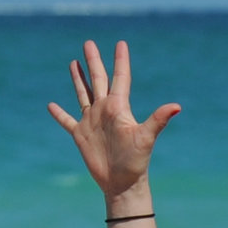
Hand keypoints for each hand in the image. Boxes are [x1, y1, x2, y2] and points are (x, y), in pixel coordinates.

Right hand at [49, 40, 179, 207]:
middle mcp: (105, 111)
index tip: (121, 43)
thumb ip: (158, 119)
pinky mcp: (81, 135)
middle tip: (88, 43)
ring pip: (83, 94)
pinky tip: (51, 105)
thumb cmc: (136, 162)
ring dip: (78, 79)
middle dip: (93, 61)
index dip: (120, 61)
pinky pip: (67, 121)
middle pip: (98, 80)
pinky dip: (59, 114)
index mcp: (119, 107)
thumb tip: (177, 106)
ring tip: (74, 62)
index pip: (120, 78)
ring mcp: (92, 122)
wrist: (123, 184)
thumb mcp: (146, 137)